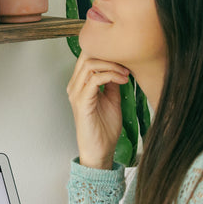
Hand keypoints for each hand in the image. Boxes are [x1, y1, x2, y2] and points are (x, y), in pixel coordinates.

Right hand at [67, 53, 129, 168]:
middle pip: (86, 55)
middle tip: (127, 63)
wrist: (100, 151)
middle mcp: (74, 86)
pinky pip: (94, 78)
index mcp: (80, 84)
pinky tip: (123, 80)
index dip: (107, 52)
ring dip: (112, 65)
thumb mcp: (113, 99)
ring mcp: (76, 93)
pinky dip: (111, 75)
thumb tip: (121, 67)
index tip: (126, 59)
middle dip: (109, 55)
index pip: (88, 56)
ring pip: (90, 64)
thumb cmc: (104, 129)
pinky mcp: (82, 101)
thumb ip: (113, 82)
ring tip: (126, 73)